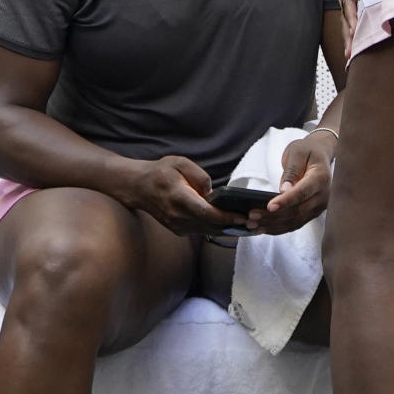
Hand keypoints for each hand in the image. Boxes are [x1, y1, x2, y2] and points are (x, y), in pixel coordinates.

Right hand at [126, 156, 247, 236]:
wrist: (138, 187)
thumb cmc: (160, 172)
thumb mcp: (179, 163)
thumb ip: (199, 176)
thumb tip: (213, 193)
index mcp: (179, 198)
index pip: (207, 213)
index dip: (228, 218)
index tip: (244, 217)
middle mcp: (178, 216)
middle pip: (212, 226)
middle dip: (234, 225)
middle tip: (255, 222)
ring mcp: (177, 225)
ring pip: (208, 231)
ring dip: (228, 229)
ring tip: (248, 225)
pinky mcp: (178, 230)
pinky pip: (201, 231)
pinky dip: (216, 229)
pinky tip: (230, 224)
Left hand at [245, 134, 332, 235]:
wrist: (320, 155)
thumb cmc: (307, 151)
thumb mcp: (297, 153)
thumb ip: (292, 171)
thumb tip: (284, 190)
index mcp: (321, 178)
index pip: (302, 193)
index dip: (286, 201)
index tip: (269, 206)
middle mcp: (323, 196)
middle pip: (298, 211)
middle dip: (273, 216)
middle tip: (251, 216)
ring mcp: (318, 207)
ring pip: (294, 221)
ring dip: (272, 225)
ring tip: (252, 224)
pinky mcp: (311, 213)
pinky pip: (294, 224)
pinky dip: (277, 228)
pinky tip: (262, 229)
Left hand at [338, 0, 368, 54]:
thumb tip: (386, 11)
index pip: (353, 18)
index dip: (352, 36)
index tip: (352, 56)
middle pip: (347, 15)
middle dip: (349, 35)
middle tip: (350, 54)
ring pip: (349, 2)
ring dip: (352, 19)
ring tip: (354, 35)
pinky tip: (362, 3)